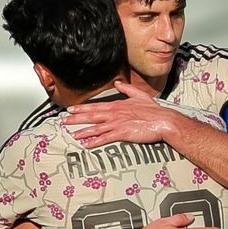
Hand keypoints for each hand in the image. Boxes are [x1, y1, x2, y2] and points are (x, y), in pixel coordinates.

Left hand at [64, 81, 182, 146]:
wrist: (163, 120)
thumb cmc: (154, 110)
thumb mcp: (140, 95)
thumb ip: (127, 89)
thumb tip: (118, 83)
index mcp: (117, 105)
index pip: (96, 106)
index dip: (82, 108)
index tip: (71, 109)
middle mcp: (115, 113)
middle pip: (91, 116)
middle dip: (76, 118)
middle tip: (64, 121)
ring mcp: (118, 123)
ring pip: (96, 127)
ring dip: (83, 131)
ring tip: (72, 134)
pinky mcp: (122, 133)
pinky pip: (105, 138)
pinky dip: (95, 142)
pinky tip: (87, 145)